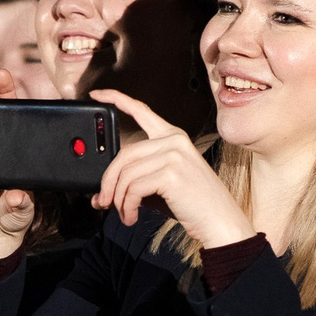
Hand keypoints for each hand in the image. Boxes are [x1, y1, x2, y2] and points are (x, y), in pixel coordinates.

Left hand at [91, 89, 249, 245]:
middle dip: (108, 181)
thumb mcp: (161, 183)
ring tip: (124, 214)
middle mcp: (173, 140)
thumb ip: (134, 180)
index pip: (141, 110)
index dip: (116, 99)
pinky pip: (133, 189)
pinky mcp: (170, 173)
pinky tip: (132, 216)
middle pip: (124, 154)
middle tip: (104, 201)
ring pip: (126, 174)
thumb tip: (102, 193)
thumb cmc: (193, 204)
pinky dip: (127, 207)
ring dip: (118, 200)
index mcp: (172, 136)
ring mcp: (173, 155)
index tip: (97, 95)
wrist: (218, 220)